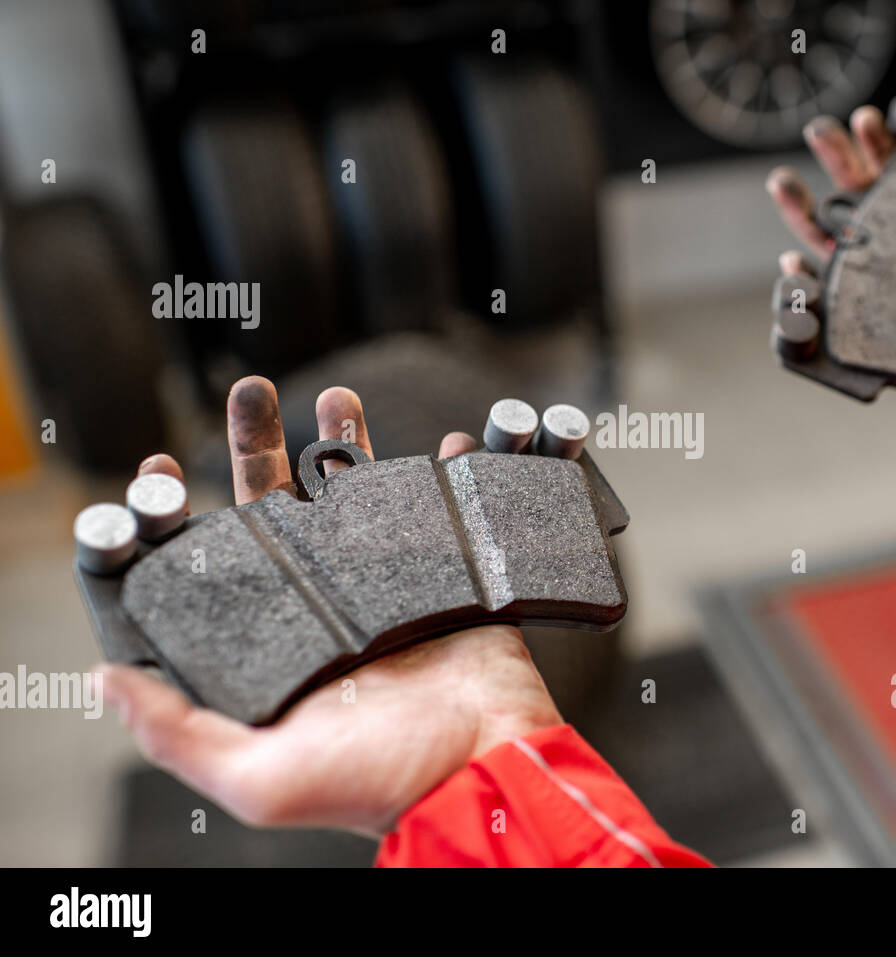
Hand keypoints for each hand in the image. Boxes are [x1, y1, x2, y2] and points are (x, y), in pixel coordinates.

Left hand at [98, 376, 561, 836]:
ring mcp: (389, 588)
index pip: (212, 568)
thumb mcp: (259, 777)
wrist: (483, 769)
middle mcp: (325, 610)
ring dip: (345, 442)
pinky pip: (446, 511)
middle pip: (281, 512)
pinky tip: (450, 441)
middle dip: (261, 448)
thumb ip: (179, 733)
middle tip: (252, 394)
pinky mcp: (450, 579)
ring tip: (335, 395)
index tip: (160, 463)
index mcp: (275, 645)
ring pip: (356, 499)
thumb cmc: (373, 783)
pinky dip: (451, 473)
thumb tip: (104, 679)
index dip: (182, 516)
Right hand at [766, 109, 895, 389]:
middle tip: (825, 132)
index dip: (894, 142)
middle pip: (871, 196)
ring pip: (845, 241)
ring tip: (786, 182)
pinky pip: (843, 296)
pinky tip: (791, 252)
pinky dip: (809, 278)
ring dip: (809, 209)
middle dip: (842, 160)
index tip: (885, 118)